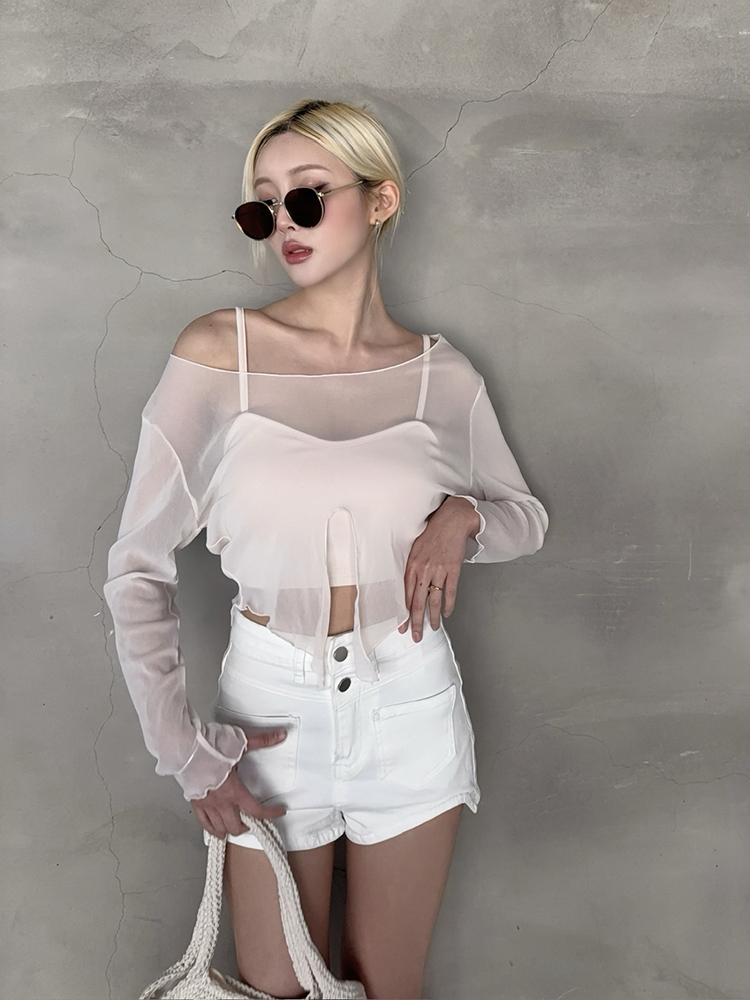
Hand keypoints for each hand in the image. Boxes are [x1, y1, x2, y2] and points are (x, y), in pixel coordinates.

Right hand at [190, 727, 288, 838]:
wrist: (184, 749)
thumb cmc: (209, 747)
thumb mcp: (241, 742)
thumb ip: (262, 740)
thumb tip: (280, 735)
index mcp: (235, 790)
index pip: (256, 810)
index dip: (270, 813)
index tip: (278, 811)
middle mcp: (222, 802)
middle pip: (237, 826)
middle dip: (248, 826)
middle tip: (254, 820)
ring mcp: (208, 805)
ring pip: (221, 828)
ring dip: (231, 829)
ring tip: (237, 825)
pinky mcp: (196, 803)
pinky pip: (205, 824)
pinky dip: (213, 830)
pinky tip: (217, 830)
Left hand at [397, 498, 475, 640]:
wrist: (451, 521)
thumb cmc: (432, 534)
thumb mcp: (415, 549)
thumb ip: (411, 567)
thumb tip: (408, 586)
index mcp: (412, 566)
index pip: (405, 595)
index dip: (404, 614)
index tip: (402, 627)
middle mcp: (423, 570)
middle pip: (418, 602)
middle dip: (416, 622)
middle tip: (416, 636)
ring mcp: (439, 571)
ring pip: (434, 600)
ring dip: (433, 617)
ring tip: (433, 628)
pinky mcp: (453, 570)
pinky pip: (450, 592)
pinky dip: (448, 604)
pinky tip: (446, 613)